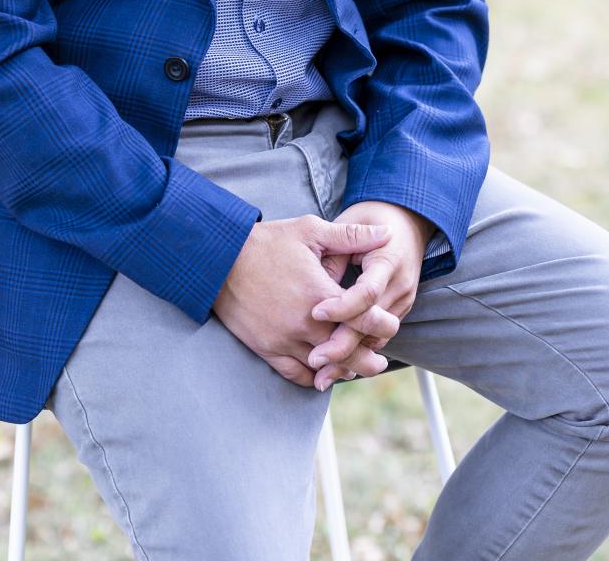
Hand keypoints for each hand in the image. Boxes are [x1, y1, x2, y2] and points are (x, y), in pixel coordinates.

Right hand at [212, 215, 390, 387]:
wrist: (219, 260)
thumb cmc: (267, 242)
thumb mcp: (311, 231)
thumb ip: (352, 237)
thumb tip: (387, 233)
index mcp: (320, 294)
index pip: (362, 320)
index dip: (381, 325)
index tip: (389, 325)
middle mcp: (304, 324)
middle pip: (346, 352)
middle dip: (366, 358)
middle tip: (380, 361)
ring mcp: (283, 340)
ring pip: (322, 368)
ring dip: (341, 369)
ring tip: (356, 367)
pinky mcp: (265, 349)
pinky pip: (295, 375)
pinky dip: (313, 377)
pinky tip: (323, 373)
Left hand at [307, 201, 432, 388]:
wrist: (408, 219)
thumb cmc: (373, 216)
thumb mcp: (350, 222)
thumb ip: (334, 254)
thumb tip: (314, 288)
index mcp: (389, 259)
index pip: (367, 292)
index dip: (341, 307)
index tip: (316, 313)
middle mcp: (401, 284)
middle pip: (373, 324)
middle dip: (343, 346)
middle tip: (314, 360)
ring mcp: (404, 300)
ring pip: (377, 338)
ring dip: (349, 357)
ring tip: (320, 374)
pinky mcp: (400, 310)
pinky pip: (379, 336)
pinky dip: (359, 351)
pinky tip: (336, 364)